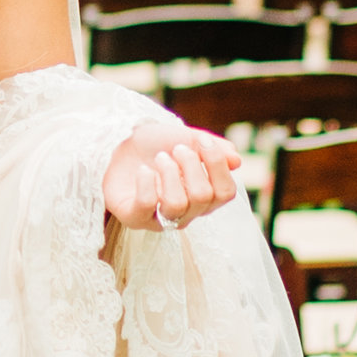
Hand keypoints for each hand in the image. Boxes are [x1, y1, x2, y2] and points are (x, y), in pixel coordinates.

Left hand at [102, 119, 240, 234]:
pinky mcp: (134, 218)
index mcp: (204, 196)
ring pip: (177, 205)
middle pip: (202, 197)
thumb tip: (236, 161)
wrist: (120, 142)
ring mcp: (160, 219)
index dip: (217, 165)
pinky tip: (143, 170)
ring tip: (159, 158)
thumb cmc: (157, 145)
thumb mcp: (189, 138)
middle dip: (191, 165)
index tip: (202, 141)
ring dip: (169, 173)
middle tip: (176, 149)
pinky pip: (147, 207)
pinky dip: (147, 183)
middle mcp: (185, 213)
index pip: (225, 193)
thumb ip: (214, 149)